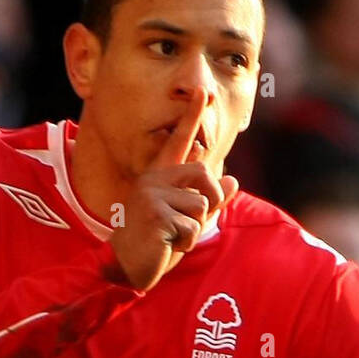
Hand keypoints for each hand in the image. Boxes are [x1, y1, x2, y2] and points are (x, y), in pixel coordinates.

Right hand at [109, 86, 238, 290]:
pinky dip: (185, 242)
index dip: (191, 116)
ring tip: (171, 237)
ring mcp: (152, 195)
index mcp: (160, 177)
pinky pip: (190, 226)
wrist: (125, 266)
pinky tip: (165, 245)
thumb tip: (233, 180)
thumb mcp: (186, 220)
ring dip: (194, 228)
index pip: (179, 141)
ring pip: (200, 205)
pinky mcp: (155, 214)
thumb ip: (210, 201)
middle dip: (210, 200)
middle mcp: (154, 179)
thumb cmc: (155, 244)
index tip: (202, 90)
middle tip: (194, 221)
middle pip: (203, 173)